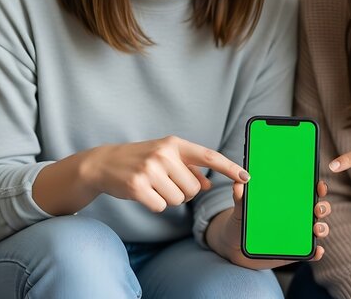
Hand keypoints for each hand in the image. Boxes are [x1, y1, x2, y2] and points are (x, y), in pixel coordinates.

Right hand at [80, 135, 248, 211]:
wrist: (104, 163)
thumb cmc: (141, 160)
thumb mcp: (166, 157)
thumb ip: (189, 168)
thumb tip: (210, 183)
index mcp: (175, 144)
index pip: (209, 156)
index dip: (229, 168)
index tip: (246, 177)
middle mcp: (164, 154)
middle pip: (194, 188)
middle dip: (184, 192)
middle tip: (166, 183)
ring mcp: (150, 169)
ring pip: (178, 199)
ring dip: (169, 199)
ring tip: (154, 186)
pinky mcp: (137, 185)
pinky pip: (161, 206)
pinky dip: (155, 204)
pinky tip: (144, 193)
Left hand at [207, 181, 330, 269]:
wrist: (235, 246)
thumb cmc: (242, 222)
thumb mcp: (240, 210)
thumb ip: (240, 198)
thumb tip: (238, 185)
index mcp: (288, 201)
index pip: (308, 191)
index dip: (317, 187)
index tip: (319, 185)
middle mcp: (297, 217)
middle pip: (318, 209)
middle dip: (323, 208)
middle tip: (317, 209)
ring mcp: (297, 234)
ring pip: (318, 229)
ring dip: (322, 228)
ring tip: (317, 229)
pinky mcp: (295, 251)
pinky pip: (310, 252)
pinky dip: (316, 252)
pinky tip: (317, 251)